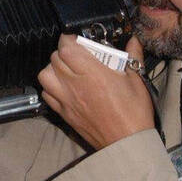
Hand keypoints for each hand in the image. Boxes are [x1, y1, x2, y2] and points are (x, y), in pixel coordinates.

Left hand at [38, 35, 153, 149]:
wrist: (127, 142)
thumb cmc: (134, 113)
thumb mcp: (137, 81)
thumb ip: (132, 57)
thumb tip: (133, 41)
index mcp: (94, 74)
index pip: (67, 48)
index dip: (68, 39)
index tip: (75, 38)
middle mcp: (76, 85)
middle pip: (54, 59)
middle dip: (63, 51)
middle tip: (76, 53)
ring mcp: (67, 100)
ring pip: (44, 76)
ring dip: (52, 68)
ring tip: (66, 69)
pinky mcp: (64, 113)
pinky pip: (47, 95)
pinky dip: (50, 87)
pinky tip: (63, 87)